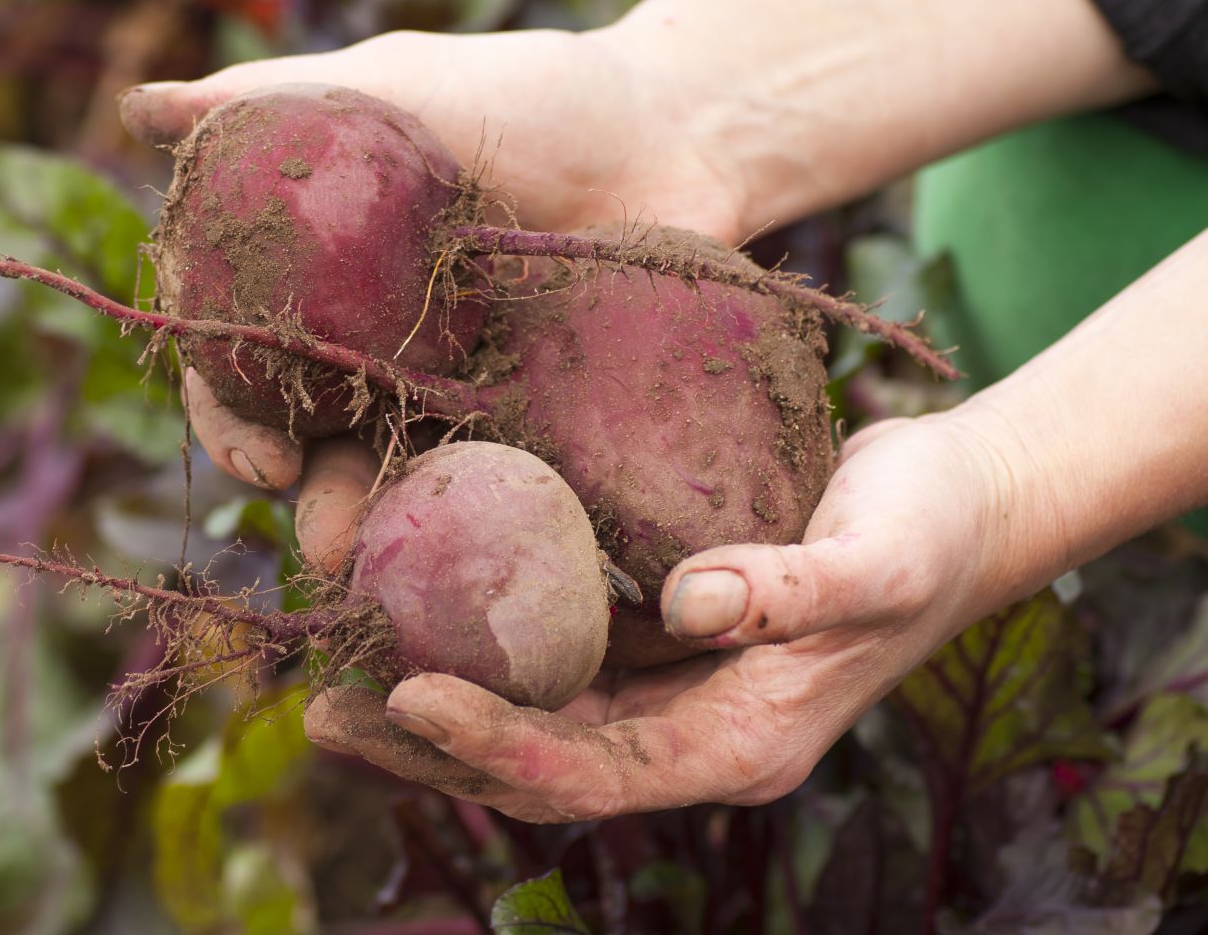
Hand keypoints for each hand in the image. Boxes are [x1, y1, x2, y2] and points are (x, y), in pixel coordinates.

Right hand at [127, 28, 746, 568]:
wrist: (679, 131)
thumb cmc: (535, 95)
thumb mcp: (402, 88)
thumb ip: (277, 103)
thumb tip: (140, 107)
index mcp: (323, 278)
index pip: (246, 357)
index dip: (231, 411)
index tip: (255, 452)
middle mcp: (376, 345)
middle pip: (312, 437)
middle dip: (304, 495)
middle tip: (322, 538)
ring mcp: (456, 390)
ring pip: (394, 474)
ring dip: (376, 528)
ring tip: (383, 567)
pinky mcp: (535, 419)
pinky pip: (493, 481)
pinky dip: (474, 524)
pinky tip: (474, 559)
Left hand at [303, 409, 1043, 821]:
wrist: (956, 506)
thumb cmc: (925, 537)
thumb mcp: (875, 562)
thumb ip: (791, 592)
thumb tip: (689, 603)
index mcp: (737, 743)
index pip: (594, 772)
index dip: (498, 745)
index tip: (409, 694)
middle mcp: (689, 729)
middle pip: (537, 761)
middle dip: (430, 744)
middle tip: (322, 705)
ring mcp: (668, 687)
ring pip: (532, 712)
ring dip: (437, 697)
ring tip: (338, 665)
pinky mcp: (657, 633)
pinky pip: (556, 651)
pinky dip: (487, 637)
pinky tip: (423, 595)